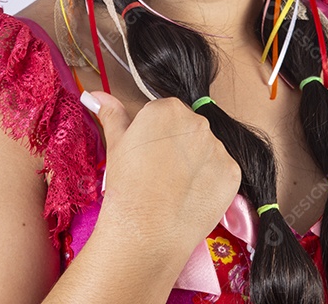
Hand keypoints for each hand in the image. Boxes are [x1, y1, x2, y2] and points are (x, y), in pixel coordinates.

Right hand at [86, 91, 242, 247]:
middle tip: (159, 172)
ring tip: (175, 188)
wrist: (145, 230)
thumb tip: (95, 95)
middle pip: (188, 129)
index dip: (155, 136)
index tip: (148, 155)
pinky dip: (210, 182)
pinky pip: (221, 171)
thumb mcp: (115, 144)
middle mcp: (197, 122)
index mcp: (167, 109)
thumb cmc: (127, 187)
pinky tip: (190, 196)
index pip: (165, 114)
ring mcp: (217, 147)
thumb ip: (112, 114)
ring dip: (195, 163)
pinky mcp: (231, 172)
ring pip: (206, 150)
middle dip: (177, 146)